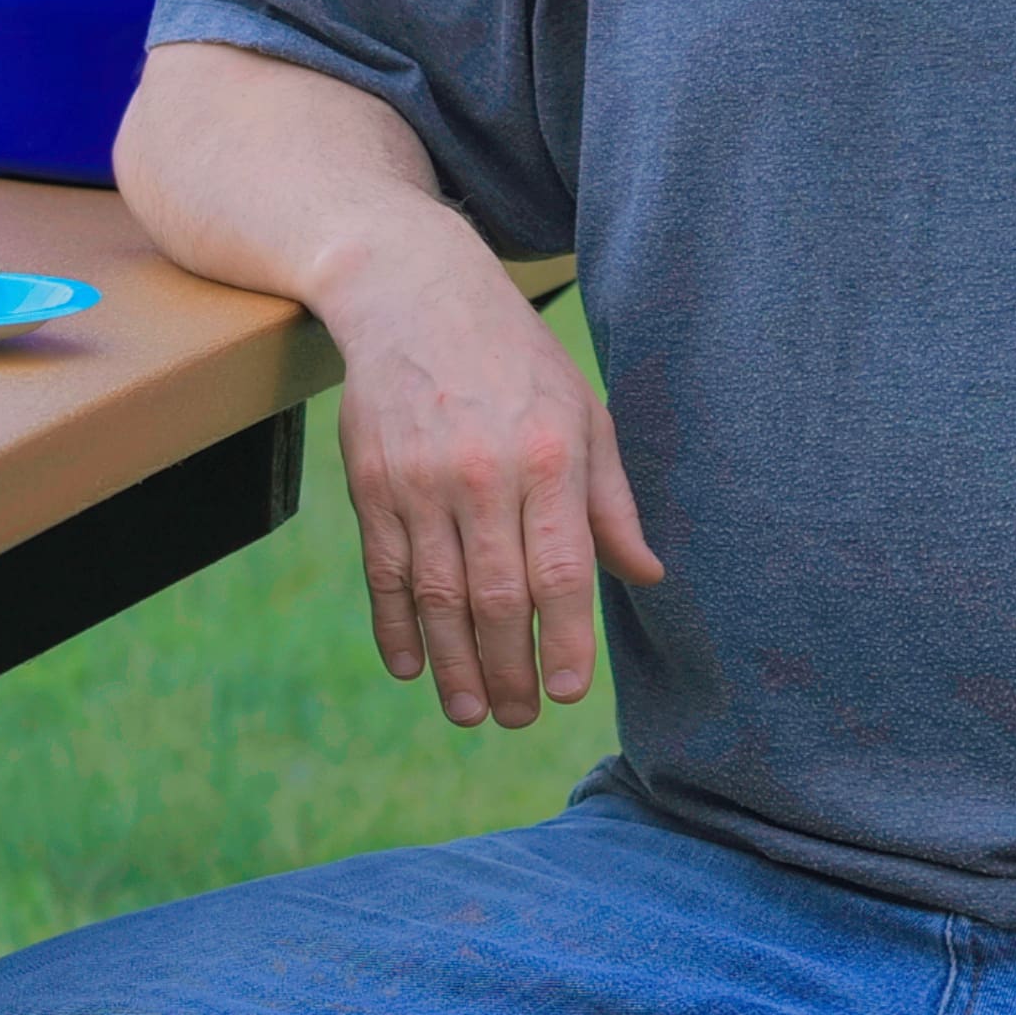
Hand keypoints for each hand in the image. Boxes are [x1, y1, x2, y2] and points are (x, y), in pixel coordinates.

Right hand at [310, 223, 659, 730]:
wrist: (410, 296)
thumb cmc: (514, 359)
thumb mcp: (582, 413)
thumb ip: (609, 501)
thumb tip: (645, 577)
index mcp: (545, 459)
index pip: (559, 571)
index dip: (564, 639)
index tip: (569, 691)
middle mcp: (480, 476)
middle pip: (494, 598)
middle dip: (508, 670)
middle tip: (519, 718)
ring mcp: (417, 484)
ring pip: (436, 596)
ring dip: (452, 664)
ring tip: (470, 711)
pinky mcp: (370, 485)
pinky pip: (384, 572)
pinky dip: (394, 625)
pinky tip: (409, 666)